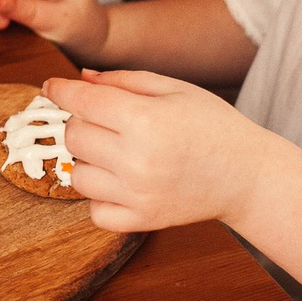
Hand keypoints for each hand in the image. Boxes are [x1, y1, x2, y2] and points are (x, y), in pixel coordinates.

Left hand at [48, 69, 274, 233]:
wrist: (248, 175)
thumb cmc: (213, 125)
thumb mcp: (174, 89)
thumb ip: (123, 81)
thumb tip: (78, 79)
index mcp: (145, 120)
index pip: (81, 102)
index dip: (60, 90)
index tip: (53, 87)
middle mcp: (137, 160)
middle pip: (74, 136)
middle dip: (82, 122)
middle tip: (108, 121)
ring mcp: (137, 195)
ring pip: (77, 174)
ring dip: (89, 159)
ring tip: (118, 152)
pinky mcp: (141, 221)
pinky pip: (94, 210)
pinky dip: (100, 196)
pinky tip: (121, 181)